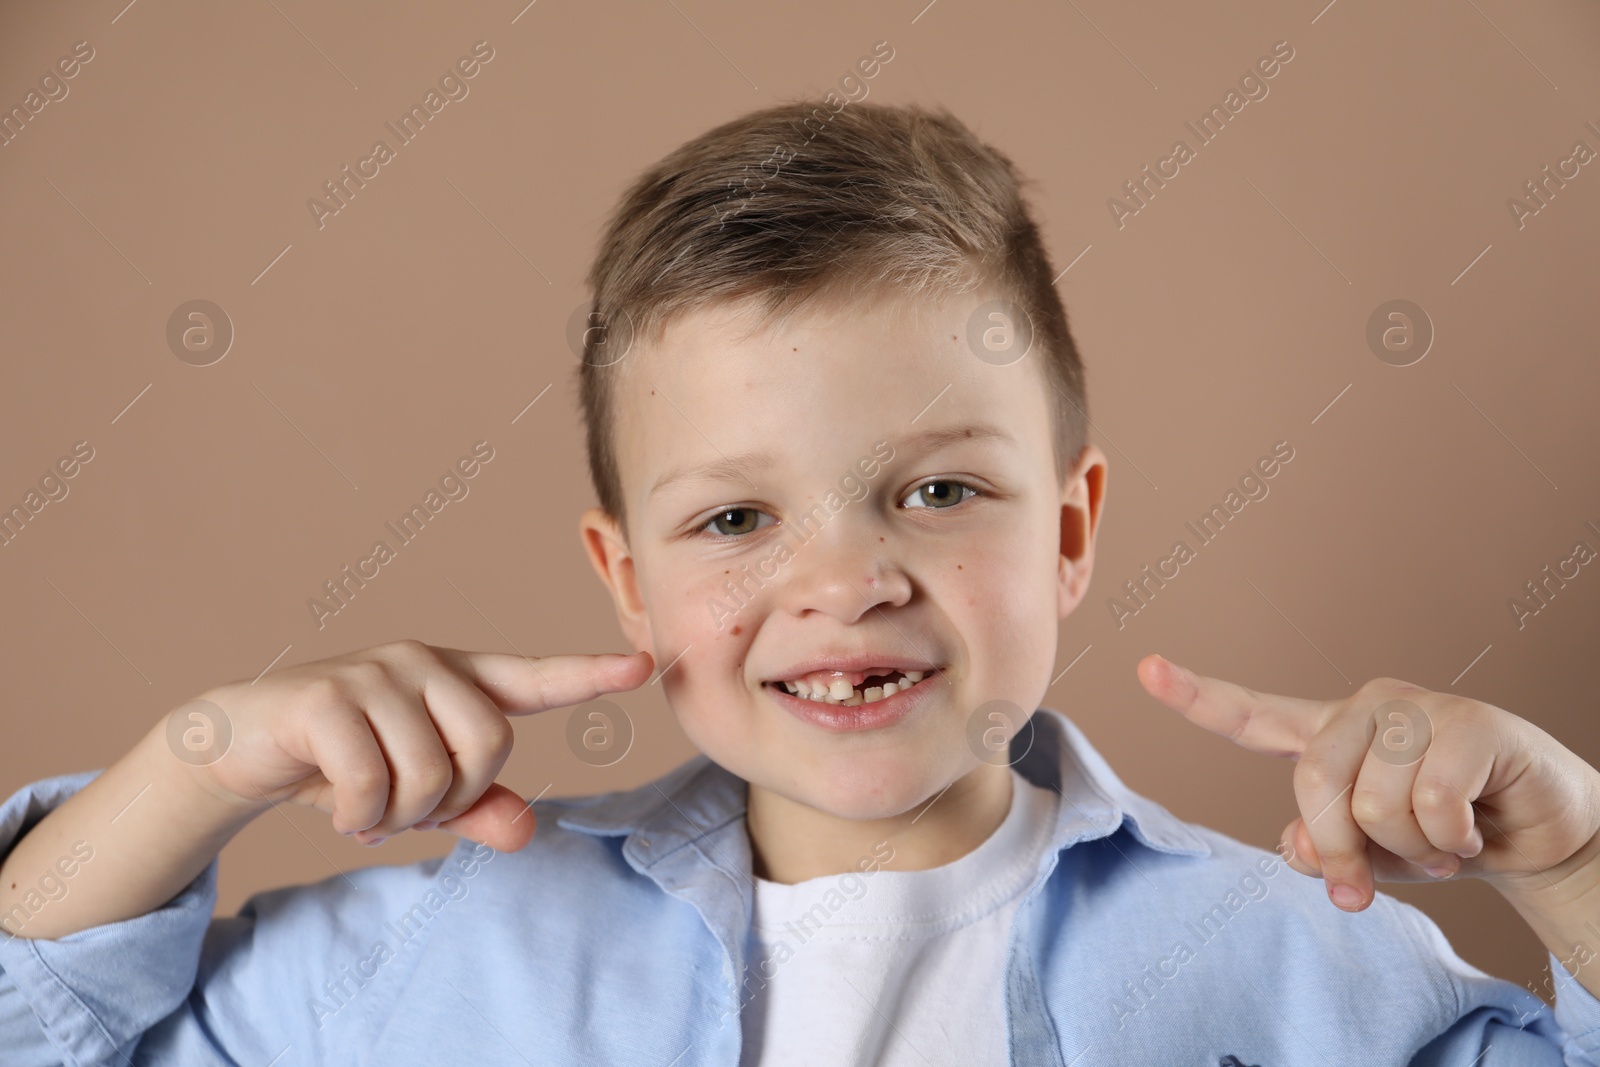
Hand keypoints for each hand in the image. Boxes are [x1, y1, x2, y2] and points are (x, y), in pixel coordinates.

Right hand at [178, 640, 652, 852]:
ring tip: (367, 806)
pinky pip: (373, 781)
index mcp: (455, 682)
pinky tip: (338, 812)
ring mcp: (377, 674)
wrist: (239, 747)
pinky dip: (359, 816)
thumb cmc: (341, 763)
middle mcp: (424, 664)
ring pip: (432, 770)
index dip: (589, 676)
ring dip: (399, 813)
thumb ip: (474, 810)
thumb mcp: (415, 794)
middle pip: (492, 745)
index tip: (644, 666)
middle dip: (452, 796)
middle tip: (406, 807)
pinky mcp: (329, 696)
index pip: (533, 679)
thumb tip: (528, 833)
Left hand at [1136, 654, 1599, 911]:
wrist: (1539, 836)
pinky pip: (1431, 801)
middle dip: (1343, 848)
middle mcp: (1364, 709)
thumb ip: (1326, 849)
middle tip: (1371, 886)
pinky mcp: (1471, 722)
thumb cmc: (1443, 837)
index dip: (1194, 696)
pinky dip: (1450, 839)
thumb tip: (1300, 850)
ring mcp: (1417, 707)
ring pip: (1377, 800)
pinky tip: (1472, 832)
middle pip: (1313, 782)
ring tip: (1442, 844)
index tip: (1145, 669)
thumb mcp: (1373, 856)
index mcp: (1327, 736)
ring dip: (1413, 849)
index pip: (1251, 716)